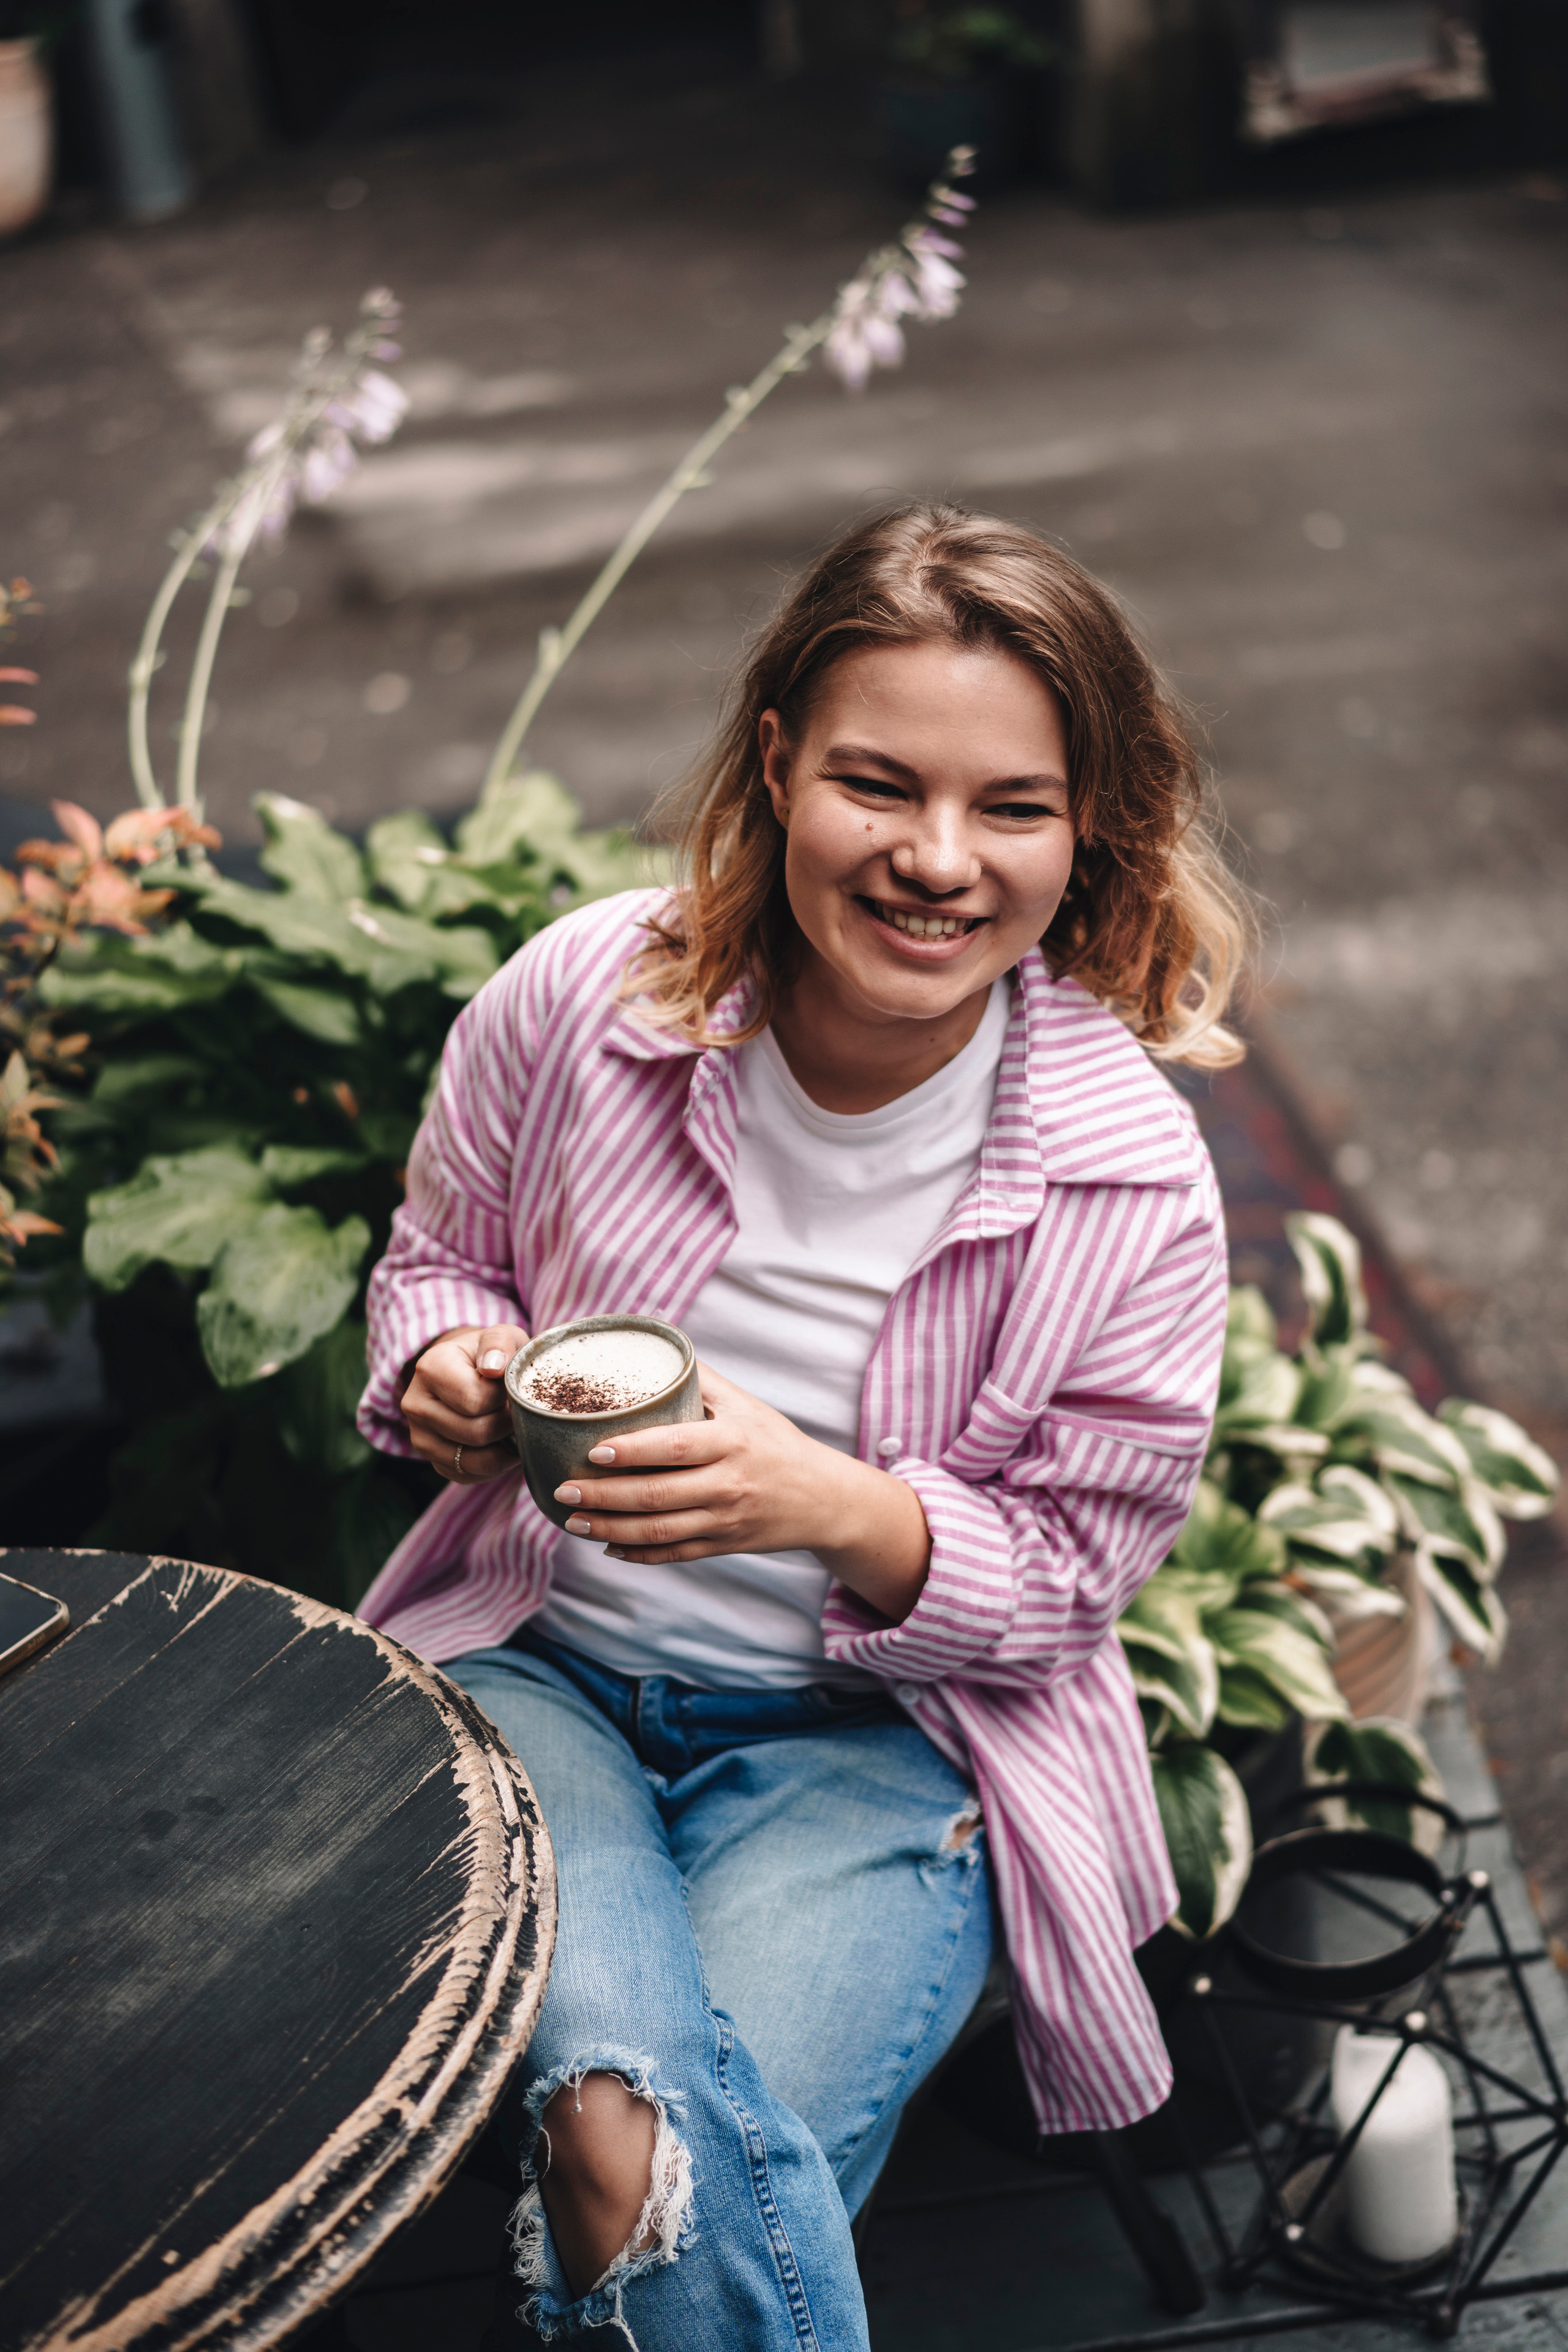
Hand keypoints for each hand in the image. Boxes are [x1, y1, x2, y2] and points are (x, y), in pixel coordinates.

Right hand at [401, 1323, 527, 1482]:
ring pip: (474, 1461)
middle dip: (507, 1424)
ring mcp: (420, 1437)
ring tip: (512, 1427)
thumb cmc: (491, 1355)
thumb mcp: (500, 1337)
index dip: (505, 1398)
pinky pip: (470, 1476)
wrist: (470, 1372)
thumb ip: (499, 1343)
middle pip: (477, 1432)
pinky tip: (500, 1443)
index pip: (475, 1400)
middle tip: (517, 1410)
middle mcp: (415, 1405)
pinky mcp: (432, 1461)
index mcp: (430, 1368)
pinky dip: (493, 1465)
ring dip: (504, 1448)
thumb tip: (493, 1368)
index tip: (511, 1387)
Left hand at [552, 1361, 931, 1622]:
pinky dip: (637, 1554)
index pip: (674, 1448)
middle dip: (604, 1495)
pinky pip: (673, 1554)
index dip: (632, 1452)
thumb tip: (654, 1342)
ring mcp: (725, 1520)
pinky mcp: (722, 1546)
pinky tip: (606, 1546)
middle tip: (563, 1489)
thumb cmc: (776, 1442)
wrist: (822, 1499)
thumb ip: (701, 1379)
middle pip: (657, 1496)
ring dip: (609, 1529)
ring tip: (572, 1521)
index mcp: (732, 1442)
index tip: (593, 1450)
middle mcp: (728, 1484)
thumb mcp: (745, 1404)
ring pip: (658, 1532)